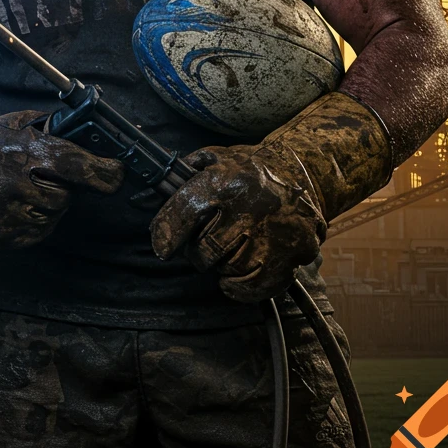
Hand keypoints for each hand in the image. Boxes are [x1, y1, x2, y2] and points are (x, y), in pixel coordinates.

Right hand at [0, 94, 124, 246]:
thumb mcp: (21, 124)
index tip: (117, 174)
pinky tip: (18, 205)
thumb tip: (99, 138)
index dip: (100, 172)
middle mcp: (10, 185)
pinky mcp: (0, 236)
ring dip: (48, 205)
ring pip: (51, 217)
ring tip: (25, 189)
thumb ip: (56, 132)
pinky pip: (36, 233)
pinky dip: (35, 221)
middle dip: (63, 186)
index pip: (72, 165)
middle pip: (63, 196)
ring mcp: (3, 215)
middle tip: (44, 175)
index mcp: (19, 151)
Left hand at [150, 91, 390, 303]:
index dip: (166, 232)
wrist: (303, 173)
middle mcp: (250, 209)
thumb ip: (180, 179)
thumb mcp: (213, 160)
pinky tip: (236, 274)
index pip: (186, 212)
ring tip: (228, 247)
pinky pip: (256, 287)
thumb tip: (144, 198)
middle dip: (197, 251)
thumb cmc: (249, 169)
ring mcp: (274, 235)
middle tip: (203, 242)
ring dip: (222, 265)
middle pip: (205, 251)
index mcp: (226, 181)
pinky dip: (240, 287)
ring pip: (229, 270)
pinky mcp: (294, 255)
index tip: (162, 246)